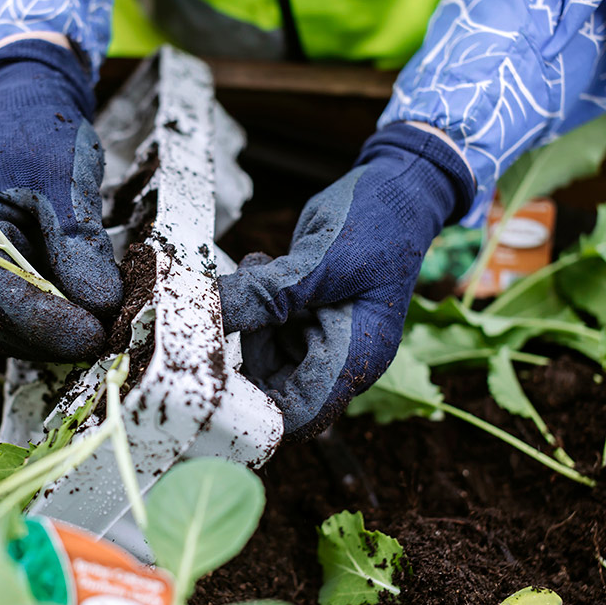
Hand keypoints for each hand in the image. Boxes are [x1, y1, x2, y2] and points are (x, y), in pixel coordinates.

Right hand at [0, 39, 122, 362]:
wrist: (26, 110)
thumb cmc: (41, 133)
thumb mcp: (66, 179)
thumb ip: (80, 243)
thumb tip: (102, 304)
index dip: (44, 323)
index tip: (94, 334)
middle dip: (48, 339)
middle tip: (105, 337)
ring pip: (0, 328)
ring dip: (49, 338)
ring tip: (101, 326)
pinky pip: (13, 314)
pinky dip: (50, 322)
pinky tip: (87, 314)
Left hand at [218, 124, 473, 437]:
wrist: (397, 189)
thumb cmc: (379, 223)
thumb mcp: (322, 260)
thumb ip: (267, 295)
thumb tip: (208, 315)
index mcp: (356, 360)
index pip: (297, 415)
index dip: (252, 409)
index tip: (211, 376)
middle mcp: (338, 359)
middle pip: (271, 385)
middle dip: (245, 344)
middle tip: (237, 298)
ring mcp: (320, 338)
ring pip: (260, 352)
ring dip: (249, 314)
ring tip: (261, 268)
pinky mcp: (305, 317)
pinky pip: (265, 324)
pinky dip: (255, 300)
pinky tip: (264, 265)